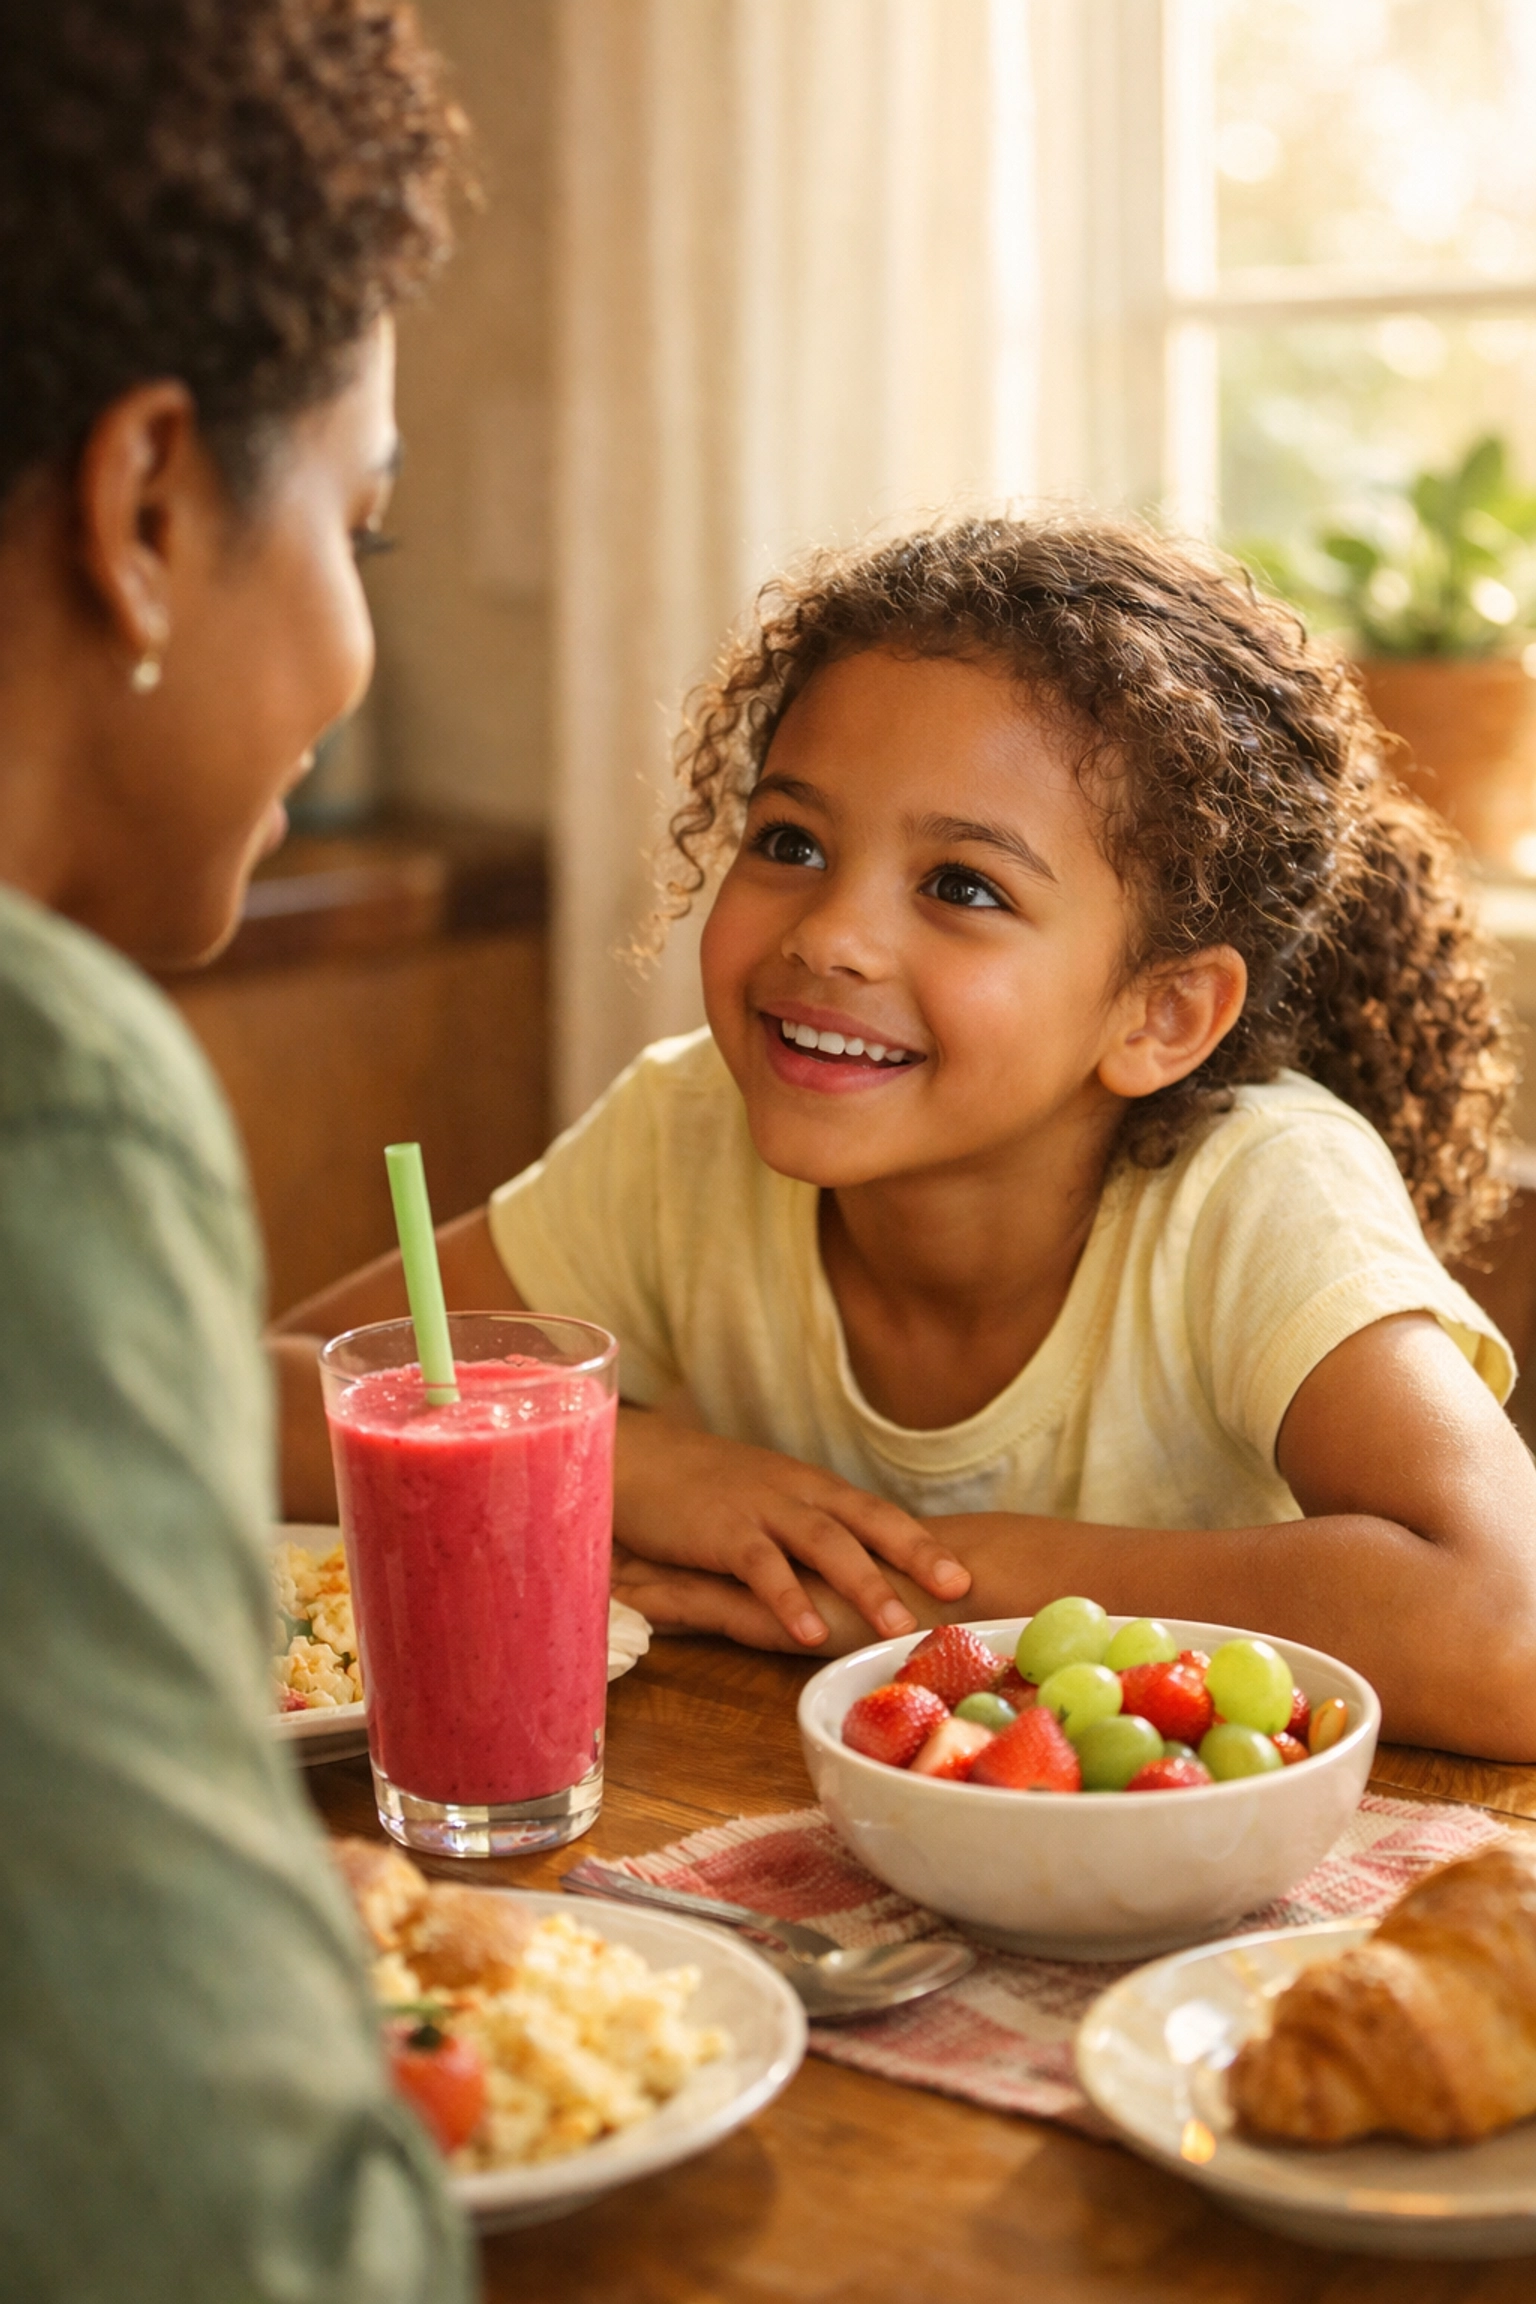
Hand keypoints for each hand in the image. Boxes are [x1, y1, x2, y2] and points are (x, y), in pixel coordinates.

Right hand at [613, 1409, 970, 1648]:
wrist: (637, 1457)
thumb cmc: (704, 1489)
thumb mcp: (767, 1502)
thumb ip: (807, 1531)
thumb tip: (859, 1572)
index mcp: (813, 1489)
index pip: (880, 1514)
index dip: (925, 1542)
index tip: (973, 1573)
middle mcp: (797, 1493)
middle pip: (868, 1521)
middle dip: (917, 1555)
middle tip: (962, 1592)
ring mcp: (760, 1508)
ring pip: (824, 1543)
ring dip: (864, 1584)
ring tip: (898, 1627)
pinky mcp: (719, 1530)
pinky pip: (760, 1566)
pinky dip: (787, 1598)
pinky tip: (808, 1632)